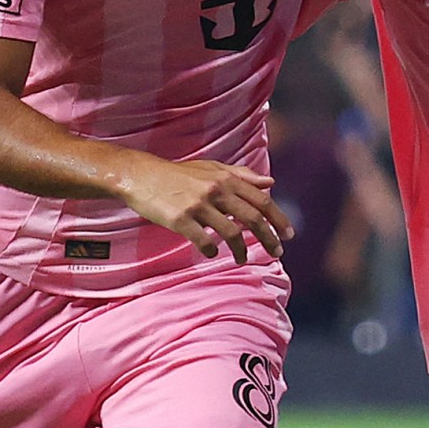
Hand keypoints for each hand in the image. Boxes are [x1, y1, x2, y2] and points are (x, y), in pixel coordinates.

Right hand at [119, 153, 293, 263]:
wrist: (140, 175)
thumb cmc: (177, 174)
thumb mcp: (211, 168)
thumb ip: (241, 175)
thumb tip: (270, 183)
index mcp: (225, 179)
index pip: (261, 200)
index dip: (278, 218)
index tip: (289, 234)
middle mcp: (215, 190)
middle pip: (252, 218)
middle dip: (269, 238)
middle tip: (277, 253)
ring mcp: (198, 205)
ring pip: (231, 233)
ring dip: (241, 250)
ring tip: (242, 259)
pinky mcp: (180, 219)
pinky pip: (203, 241)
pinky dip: (211, 250)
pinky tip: (211, 253)